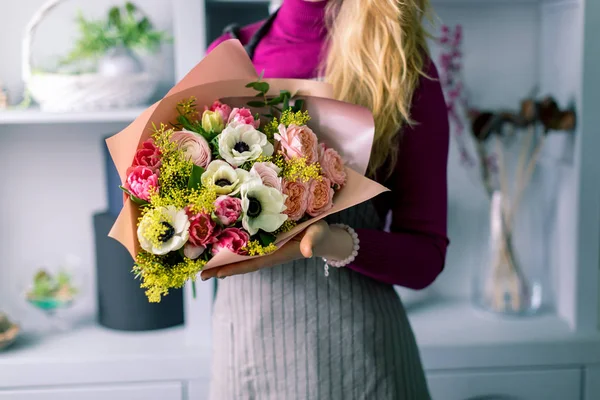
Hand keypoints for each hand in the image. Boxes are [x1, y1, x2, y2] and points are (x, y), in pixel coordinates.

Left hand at [200, 221, 353, 279]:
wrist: (323, 233)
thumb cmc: (319, 234)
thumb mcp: (318, 234)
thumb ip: (312, 241)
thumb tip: (306, 251)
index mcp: (276, 253)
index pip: (251, 263)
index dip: (233, 268)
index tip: (215, 273)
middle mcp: (267, 251)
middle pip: (240, 262)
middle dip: (221, 267)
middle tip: (200, 273)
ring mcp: (265, 245)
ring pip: (240, 253)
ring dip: (222, 257)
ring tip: (202, 261)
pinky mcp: (266, 237)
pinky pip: (245, 242)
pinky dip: (231, 243)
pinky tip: (217, 242)